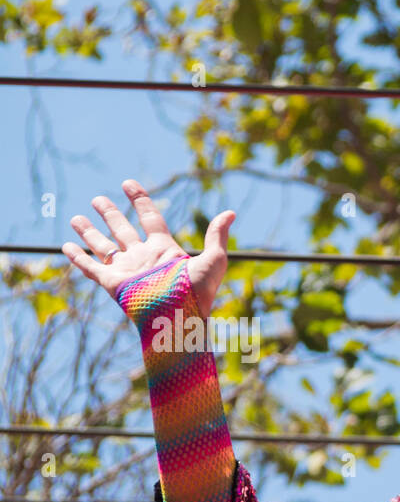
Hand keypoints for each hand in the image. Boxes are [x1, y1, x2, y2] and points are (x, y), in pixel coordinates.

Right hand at [62, 179, 235, 316]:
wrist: (178, 317)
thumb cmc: (198, 292)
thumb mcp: (213, 260)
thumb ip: (217, 236)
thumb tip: (231, 212)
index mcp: (164, 250)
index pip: (150, 219)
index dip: (140, 201)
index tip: (128, 184)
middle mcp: (142, 257)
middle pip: (122, 230)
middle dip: (109, 214)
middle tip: (97, 199)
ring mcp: (126, 270)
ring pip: (102, 246)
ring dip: (88, 232)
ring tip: (75, 218)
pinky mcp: (112, 283)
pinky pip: (90, 267)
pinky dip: (77, 257)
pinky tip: (65, 246)